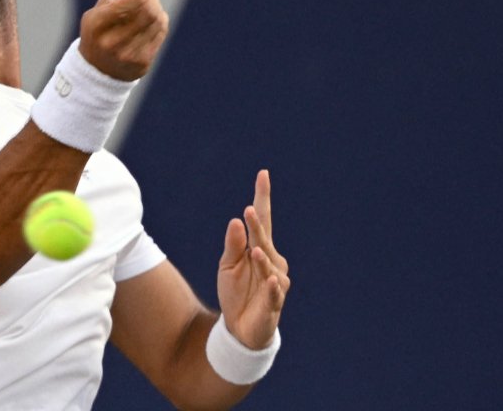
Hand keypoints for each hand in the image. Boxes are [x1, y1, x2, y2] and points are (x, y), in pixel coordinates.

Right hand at [78, 0, 168, 80]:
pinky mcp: (143, 62)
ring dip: (156, 8)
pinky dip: (160, 21)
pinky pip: (160, 33)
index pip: (123, 6)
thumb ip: (111, 0)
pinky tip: (154, 18)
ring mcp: (129, 55)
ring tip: (151, 5)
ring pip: (156, 22)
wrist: (98, 72)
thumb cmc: (97, 37)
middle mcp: (112, 43)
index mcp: (96, 27)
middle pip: (145, 13)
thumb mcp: (93, 17)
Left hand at [217, 169, 290, 349]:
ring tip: (253, 250)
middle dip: (258, 226)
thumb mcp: (226, 266)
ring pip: (269, 264)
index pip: (263, 219)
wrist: (238, 328)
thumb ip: (232, 245)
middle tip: (249, 210)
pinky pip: (275, 292)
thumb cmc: (235, 292)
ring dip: (262, 258)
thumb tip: (235, 221)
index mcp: (259, 248)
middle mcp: (272, 261)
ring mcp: (275, 282)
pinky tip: (271, 279)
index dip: (263, 197)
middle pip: (264, 239)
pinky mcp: (273, 302)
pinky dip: (273, 286)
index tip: (263, 174)